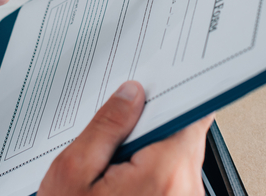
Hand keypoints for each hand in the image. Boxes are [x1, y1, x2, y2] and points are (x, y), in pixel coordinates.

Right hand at [39, 81, 211, 195]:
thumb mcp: (72, 176)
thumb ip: (105, 127)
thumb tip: (131, 94)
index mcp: (165, 174)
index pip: (193, 113)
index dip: (177, 92)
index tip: (164, 81)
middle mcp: (187, 193)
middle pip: (185, 137)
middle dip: (153, 128)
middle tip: (117, 134)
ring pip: (178, 163)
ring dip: (150, 157)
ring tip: (111, 171)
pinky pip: (173, 186)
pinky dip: (151, 180)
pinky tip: (119, 189)